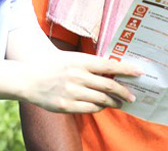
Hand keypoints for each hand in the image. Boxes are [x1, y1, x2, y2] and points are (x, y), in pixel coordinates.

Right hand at [19, 52, 140, 113]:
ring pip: (101, 100)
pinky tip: (103, 107)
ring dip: (114, 103)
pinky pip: (89, 109)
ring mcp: (71, 92)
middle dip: (124, 92)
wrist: (27, 79)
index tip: (139, 73)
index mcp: (79, 61)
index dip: (126, 70)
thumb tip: (112, 69)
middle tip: (132, 96)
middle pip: (109, 86)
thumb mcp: (70, 58)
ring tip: (121, 103)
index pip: (109, 66)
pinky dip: (99, 108)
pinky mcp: (66, 106)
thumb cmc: (51, 66)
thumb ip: (89, 64)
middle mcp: (77, 76)